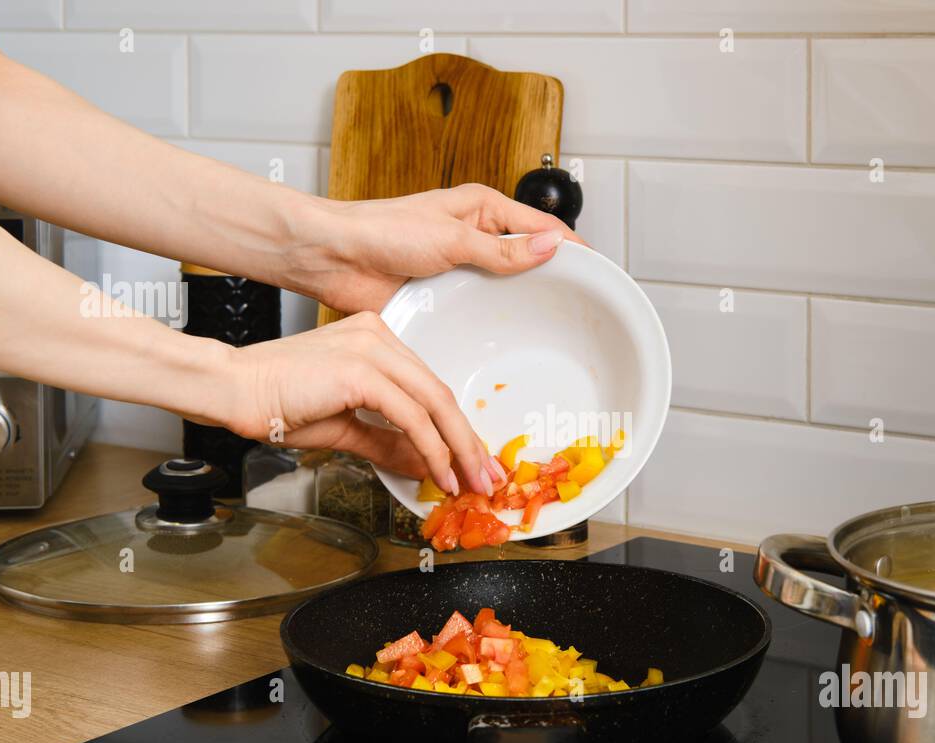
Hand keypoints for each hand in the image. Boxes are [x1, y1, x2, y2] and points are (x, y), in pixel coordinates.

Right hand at [220, 311, 506, 494]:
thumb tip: (423, 463)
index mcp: (375, 339)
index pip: (428, 386)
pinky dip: (432, 449)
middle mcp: (379, 336)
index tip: (471, 458)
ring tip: (471, 480)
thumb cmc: (274, 403)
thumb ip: (387, 442)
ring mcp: (372, 349)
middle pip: (440, 393)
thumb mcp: (345, 427)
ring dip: (459, 448)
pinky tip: (440, 472)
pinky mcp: (362, 371)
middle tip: (486, 474)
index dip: (455, 427)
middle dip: (468, 440)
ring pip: (435, 403)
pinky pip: (412, 416)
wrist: (232, 389)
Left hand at [287, 183, 583, 314]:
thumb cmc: (380, 230)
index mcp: (483, 208)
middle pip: (530, 261)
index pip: (543, 228)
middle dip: (555, 282)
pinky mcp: (446, 299)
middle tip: (583, 312)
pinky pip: (479, 313)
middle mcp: (477, 238)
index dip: (573, 250)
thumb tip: (550, 248)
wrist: (334, 258)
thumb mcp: (450, 237)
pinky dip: (494, 325)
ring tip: (555, 333)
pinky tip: (510, 342)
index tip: (601, 274)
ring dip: (524, 307)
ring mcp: (463, 271)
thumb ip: (501, 248)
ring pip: (507, 290)